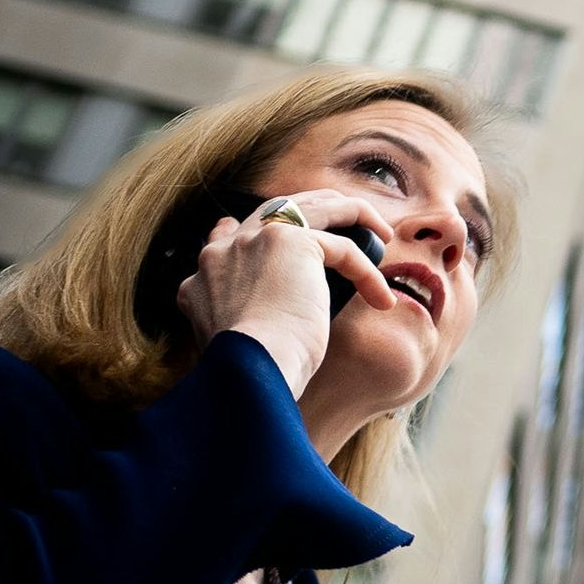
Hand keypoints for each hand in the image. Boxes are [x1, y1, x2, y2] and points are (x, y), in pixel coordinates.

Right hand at [174, 192, 394, 395]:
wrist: (246, 371)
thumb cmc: (248, 375)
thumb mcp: (236, 343)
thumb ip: (243, 319)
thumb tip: (268, 319)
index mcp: (202, 277)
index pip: (227, 237)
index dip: (256, 231)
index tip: (275, 235)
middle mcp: (223, 252)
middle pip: (274, 211)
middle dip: (314, 209)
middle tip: (345, 216)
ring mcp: (254, 241)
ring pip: (312, 208)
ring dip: (350, 213)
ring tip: (379, 232)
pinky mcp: (291, 243)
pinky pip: (342, 248)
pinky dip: (366, 272)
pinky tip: (381, 297)